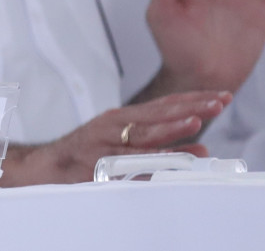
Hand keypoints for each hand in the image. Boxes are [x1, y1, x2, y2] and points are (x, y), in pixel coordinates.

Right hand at [0, 91, 231, 185]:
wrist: (44, 168)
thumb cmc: (83, 156)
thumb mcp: (118, 143)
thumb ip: (153, 143)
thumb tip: (196, 144)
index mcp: (123, 118)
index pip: (165, 104)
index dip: (193, 99)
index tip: (219, 95)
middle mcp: (116, 124)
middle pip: (159, 112)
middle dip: (192, 106)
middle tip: (220, 101)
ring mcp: (107, 142)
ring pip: (145, 133)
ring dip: (172, 126)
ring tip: (198, 119)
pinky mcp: (99, 162)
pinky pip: (130, 160)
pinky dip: (150, 157)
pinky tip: (168, 156)